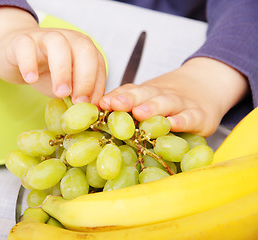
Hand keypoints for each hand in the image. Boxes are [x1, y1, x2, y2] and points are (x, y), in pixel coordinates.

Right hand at [0, 6, 105, 104]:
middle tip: (79, 101)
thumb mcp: (68, 84)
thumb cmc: (47, 70)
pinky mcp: (21, 41)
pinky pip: (26, 46)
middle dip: (85, 77)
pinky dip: (29, 63)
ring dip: (62, 70)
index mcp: (82, 49)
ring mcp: (44, 37)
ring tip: (60, 93)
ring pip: (57, 43)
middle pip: (84, 48)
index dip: (97, 86)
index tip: (91, 106)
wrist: (16, 55)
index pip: (98, 63)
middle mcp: (67, 38)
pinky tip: (31, 79)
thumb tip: (92, 111)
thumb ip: (80, 93)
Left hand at [99, 57, 247, 135]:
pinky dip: (182, 120)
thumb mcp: (149, 99)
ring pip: (166, 103)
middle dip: (128, 100)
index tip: (102, 103)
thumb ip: (128, 106)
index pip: (129, 92)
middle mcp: (161, 96)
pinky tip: (173, 124)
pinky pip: (190, 117)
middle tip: (115, 105)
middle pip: (144, 95)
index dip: (116, 97)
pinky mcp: (200, 116)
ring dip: (152, 107)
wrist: (208, 84)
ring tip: (139, 113)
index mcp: (146, 93)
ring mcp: (181, 104)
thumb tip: (97, 114)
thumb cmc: (170, 100)